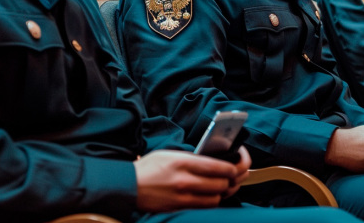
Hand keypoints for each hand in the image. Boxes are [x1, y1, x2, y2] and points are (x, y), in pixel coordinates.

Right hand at [134, 148, 249, 211]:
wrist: (128, 186)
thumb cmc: (149, 167)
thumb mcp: (170, 154)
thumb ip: (192, 158)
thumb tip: (213, 161)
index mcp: (183, 162)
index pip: (217, 166)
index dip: (232, 168)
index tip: (235, 167)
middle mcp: (184, 180)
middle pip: (220, 184)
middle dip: (230, 181)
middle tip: (231, 178)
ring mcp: (182, 197)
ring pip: (215, 199)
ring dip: (222, 193)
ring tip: (221, 187)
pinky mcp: (178, 208)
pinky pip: (203, 207)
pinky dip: (211, 202)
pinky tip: (210, 196)